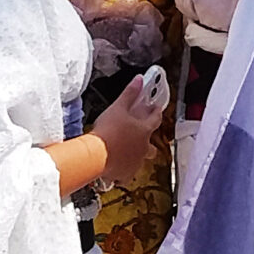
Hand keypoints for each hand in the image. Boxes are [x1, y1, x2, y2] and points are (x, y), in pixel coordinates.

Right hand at [92, 70, 170, 187]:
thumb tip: (139, 80)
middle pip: (151, 146)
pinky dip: (123, 169)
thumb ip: (130, 93)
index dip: (156, 113)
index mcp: (144, 130)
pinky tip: (115, 165)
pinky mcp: (125, 174)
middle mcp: (143, 148)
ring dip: (134, 155)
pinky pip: (127, 172)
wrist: (97, 154)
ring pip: (139, 159)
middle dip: (147, 141)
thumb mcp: (118, 107)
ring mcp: (135, 162)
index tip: (155, 109)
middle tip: (139, 136)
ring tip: (124, 151)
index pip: (156, 119)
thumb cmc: (108, 130)